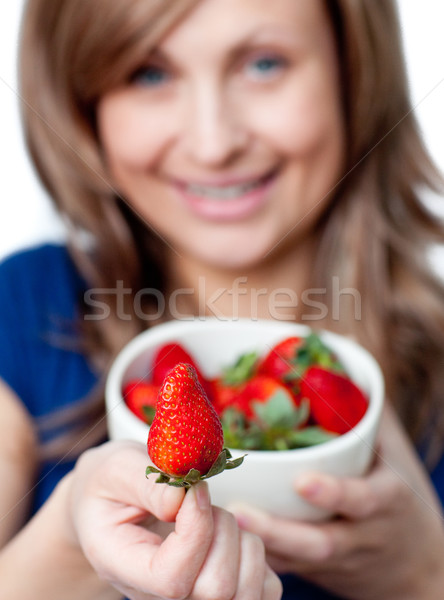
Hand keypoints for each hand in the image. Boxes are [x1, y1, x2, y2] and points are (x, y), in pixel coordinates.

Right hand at [66, 440, 281, 599]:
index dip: (196, 532)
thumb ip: (145, 481)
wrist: (111, 499)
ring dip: (241, 540)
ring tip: (215, 517)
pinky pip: (264, 588)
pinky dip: (257, 553)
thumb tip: (182, 499)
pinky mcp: (221, 590)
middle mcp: (156, 596)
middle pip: (215, 590)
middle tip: (202, 498)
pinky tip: (230, 532)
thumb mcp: (116, 468)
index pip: (172, 580)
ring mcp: (190, 597)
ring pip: (244, 592)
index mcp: (123, 567)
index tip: (193, 491)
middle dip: (222, 530)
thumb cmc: (112, 482)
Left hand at [228, 405, 443, 599]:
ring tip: (221, 524)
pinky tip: (224, 543)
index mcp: (383, 501)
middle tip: (238, 512)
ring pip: (296, 562)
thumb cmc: (395, 492)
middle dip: (280, 532)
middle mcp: (360, 536)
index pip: (364, 501)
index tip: (303, 481)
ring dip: (258, 546)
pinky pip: (287, 570)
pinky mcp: (316, 573)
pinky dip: (258, 559)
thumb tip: (341, 351)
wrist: (414, 564)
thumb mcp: (392, 452)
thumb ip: (366, 409)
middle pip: (320, 544)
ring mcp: (337, 562)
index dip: (335, 493)